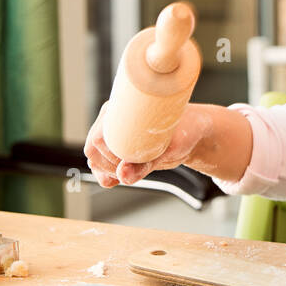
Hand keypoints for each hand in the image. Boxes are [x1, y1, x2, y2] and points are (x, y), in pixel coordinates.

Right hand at [83, 100, 206, 187]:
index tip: (131, 163)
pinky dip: (109, 176)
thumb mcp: (168, 149)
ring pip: (95, 160)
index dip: (111, 156)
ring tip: (138, 168)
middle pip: (94, 150)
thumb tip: (122, 176)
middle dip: (112, 165)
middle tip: (140, 166)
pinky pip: (101, 167)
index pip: (99, 138)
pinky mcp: (116, 148)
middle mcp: (112, 120)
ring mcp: (112, 134)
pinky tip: (126, 176)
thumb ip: (144, 165)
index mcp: (122, 109)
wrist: (191, 133)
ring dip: (110, 172)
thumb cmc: (183, 131)